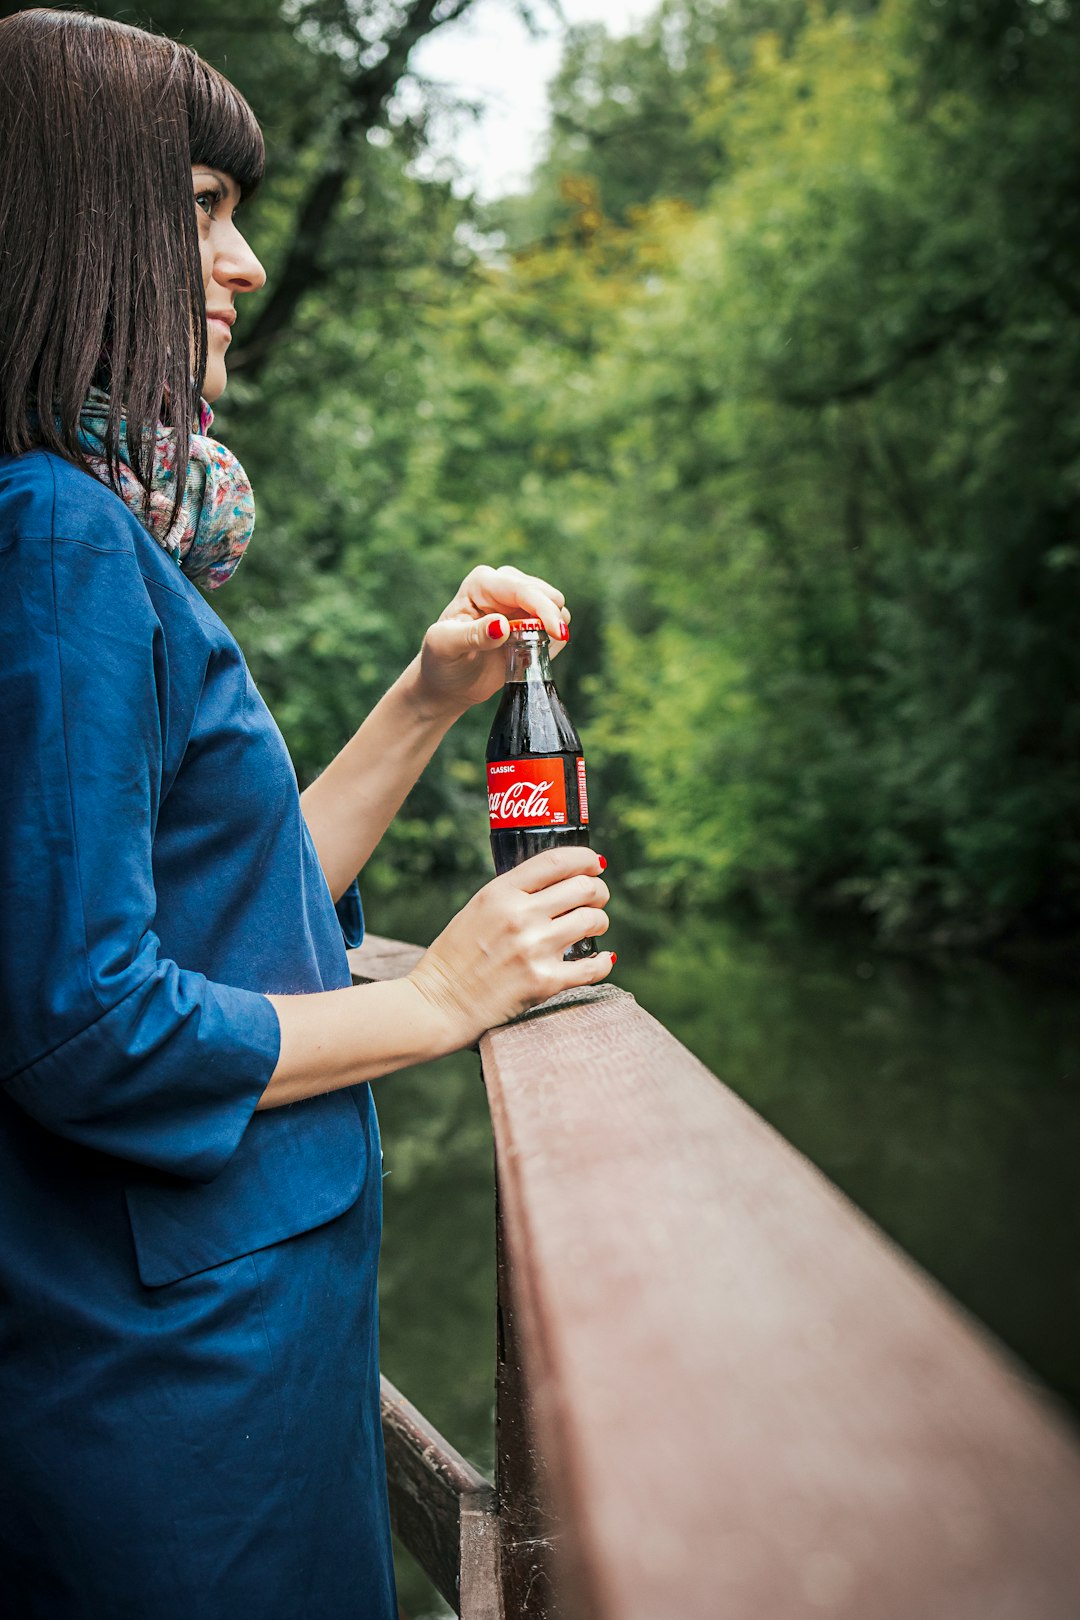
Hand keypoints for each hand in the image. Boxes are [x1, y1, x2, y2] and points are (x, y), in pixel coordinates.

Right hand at [407, 846, 612, 1045]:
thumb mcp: (478, 909)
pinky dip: (604, 961)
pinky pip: (592, 967)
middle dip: (598, 891)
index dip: (585, 859)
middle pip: (584, 888)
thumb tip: (557, 881)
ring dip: (600, 922)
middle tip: (597, 898)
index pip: (557, 861)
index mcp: (500, 893)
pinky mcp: (543, 983)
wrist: (437, 1004)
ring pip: (593, 921)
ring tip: (593, 927)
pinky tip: (603, 959)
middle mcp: (520, 916)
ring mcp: (534, 949)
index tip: (595, 864)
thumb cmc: (455, 957)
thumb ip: (513, 893)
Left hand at [414, 564, 571, 718]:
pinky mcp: (531, 620)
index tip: (556, 633)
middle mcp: (504, 585)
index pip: (522, 589)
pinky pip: (557, 626)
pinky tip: (529, 653)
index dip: (543, 609)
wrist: (449, 681)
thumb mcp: (446, 647)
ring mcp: (520, 602)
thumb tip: (501, 625)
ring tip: (521, 651)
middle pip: (547, 594)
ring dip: (550, 631)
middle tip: (534, 648)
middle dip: (550, 620)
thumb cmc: (442, 661)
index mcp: (482, 583)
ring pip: (557, 607)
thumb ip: (472, 635)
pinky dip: (552, 641)